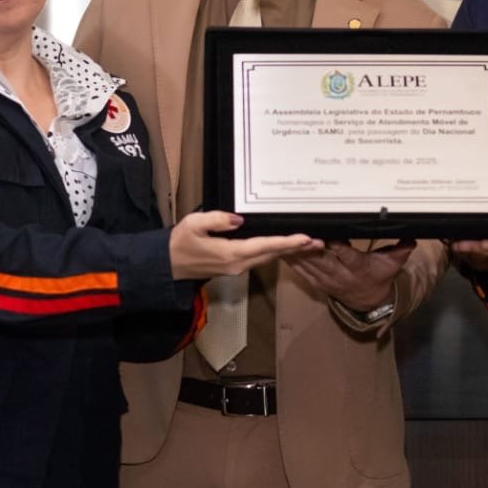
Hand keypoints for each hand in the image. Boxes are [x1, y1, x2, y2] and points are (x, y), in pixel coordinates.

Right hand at [168, 211, 321, 280]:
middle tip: (320, 241)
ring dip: (289, 251)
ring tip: (310, 243)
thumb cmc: (179, 242)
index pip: (265, 246)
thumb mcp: (193, 224)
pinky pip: (261, 258)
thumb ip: (217, 220)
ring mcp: (238, 269)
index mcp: (231, 254)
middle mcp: (239, 264)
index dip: (287, 242)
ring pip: (269, 258)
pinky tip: (286, 246)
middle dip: (297, 248)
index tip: (306, 238)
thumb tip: (239, 219)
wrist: (166, 266)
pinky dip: (276, 251)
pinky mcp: (235, 267)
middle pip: (273, 254)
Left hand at [288, 239, 413, 311]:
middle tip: (297, 231)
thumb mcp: (393, 264)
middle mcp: (339, 274)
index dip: (336, 245)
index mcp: (358, 267)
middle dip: (308, 246)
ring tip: (282, 237)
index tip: (328, 234)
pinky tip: (280, 249)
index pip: (346, 254)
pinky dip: (291, 260)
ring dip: (295, 252)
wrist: (369, 301)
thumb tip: (413, 237)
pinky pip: (301, 270)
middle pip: (321, 259)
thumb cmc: (380, 276)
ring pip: (308, 264)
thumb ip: (401, 250)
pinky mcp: (316, 281)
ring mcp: (326, 279)